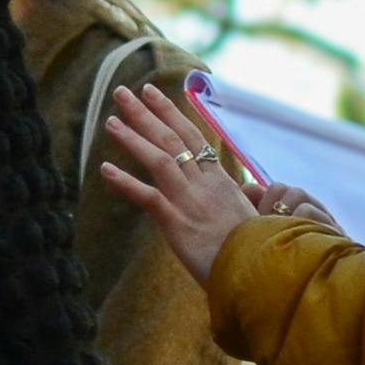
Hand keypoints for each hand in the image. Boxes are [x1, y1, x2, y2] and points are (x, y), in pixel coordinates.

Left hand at [97, 80, 323, 283]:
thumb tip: (239, 195)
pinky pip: (148, 197)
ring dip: (133, 138)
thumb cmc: (255, 251)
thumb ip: (235, 202)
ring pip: (159, 159)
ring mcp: (190, 201)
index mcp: (221, 181)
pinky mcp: (177, 223)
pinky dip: (125, 182)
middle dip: (146, 113)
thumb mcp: (248, 218)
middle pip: (172, 139)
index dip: (170, 112)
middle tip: (122, 92)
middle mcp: (205, 184)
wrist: (258, 272)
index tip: (152, 92)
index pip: (192, 136)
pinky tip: (105, 169)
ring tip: (110, 121)